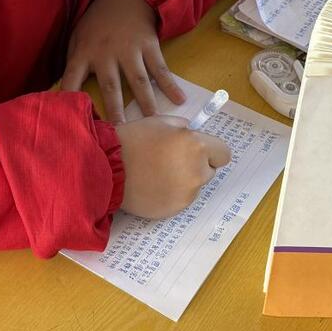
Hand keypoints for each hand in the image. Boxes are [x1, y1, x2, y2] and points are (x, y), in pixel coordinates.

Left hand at [61, 0, 184, 121]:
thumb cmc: (97, 24)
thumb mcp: (77, 37)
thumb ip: (74, 63)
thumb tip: (66, 93)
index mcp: (84, 53)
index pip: (72, 78)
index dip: (69, 97)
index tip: (71, 118)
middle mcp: (106, 53)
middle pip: (110, 86)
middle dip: (114, 109)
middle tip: (119, 131)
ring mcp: (129, 49)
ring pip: (138, 80)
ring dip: (145, 102)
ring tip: (152, 121)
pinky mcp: (149, 45)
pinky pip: (160, 68)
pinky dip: (170, 84)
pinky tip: (179, 99)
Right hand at [116, 115, 231, 218]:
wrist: (108, 168)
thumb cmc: (132, 140)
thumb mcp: (160, 122)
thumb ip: (183, 128)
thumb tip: (193, 134)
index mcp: (196, 146)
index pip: (223, 153)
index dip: (211, 151)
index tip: (199, 151)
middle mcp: (197, 171)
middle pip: (210, 170)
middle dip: (197, 165)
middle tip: (172, 160)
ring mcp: (187, 193)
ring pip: (194, 185)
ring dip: (183, 180)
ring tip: (157, 172)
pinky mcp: (176, 208)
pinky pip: (181, 198)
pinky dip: (172, 193)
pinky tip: (153, 185)